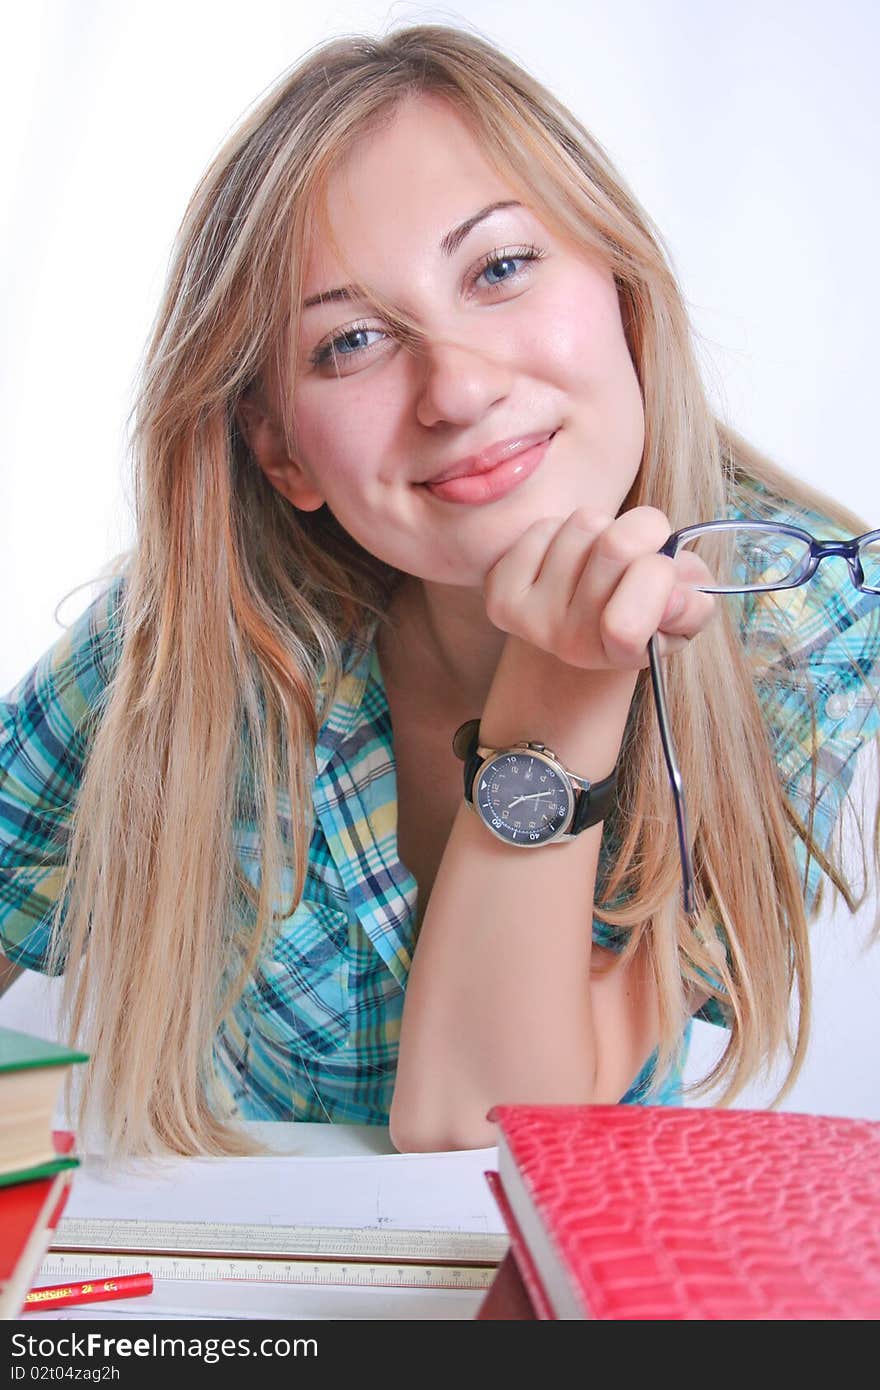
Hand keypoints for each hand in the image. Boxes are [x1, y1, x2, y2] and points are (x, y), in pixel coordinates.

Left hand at [482, 506, 717, 673]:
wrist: (585, 620)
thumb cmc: (645, 606)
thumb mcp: (684, 612)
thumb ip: (693, 608)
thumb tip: (674, 597)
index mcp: (621, 655)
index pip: (628, 623)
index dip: (659, 580)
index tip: (664, 573)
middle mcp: (571, 645)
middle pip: (616, 546)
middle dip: (642, 533)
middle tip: (639, 551)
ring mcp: (530, 620)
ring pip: (583, 525)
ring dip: (603, 528)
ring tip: (601, 556)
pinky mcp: (500, 590)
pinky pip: (544, 527)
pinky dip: (564, 529)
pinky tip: (569, 556)